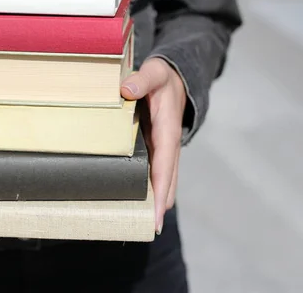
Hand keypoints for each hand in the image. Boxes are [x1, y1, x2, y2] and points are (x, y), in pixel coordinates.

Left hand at [120, 57, 185, 234]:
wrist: (175, 78)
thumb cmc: (163, 77)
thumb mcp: (155, 72)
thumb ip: (142, 79)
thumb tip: (127, 90)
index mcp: (168, 130)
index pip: (166, 166)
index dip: (161, 191)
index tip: (157, 214)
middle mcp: (168, 145)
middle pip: (167, 182)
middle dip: (158, 206)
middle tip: (145, 229)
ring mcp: (164, 150)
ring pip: (163, 181)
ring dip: (155, 201)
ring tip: (139, 223)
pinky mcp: (158, 150)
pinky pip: (155, 174)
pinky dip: (150, 189)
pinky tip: (136, 202)